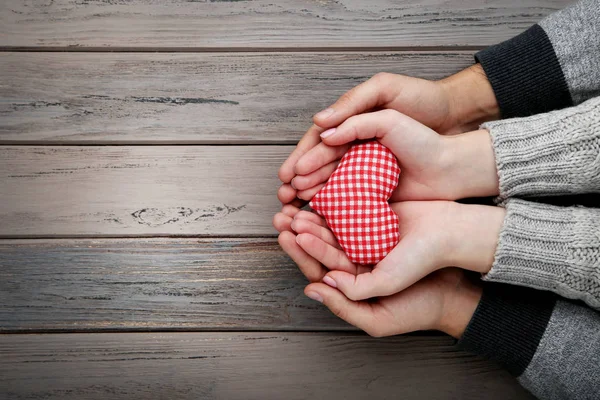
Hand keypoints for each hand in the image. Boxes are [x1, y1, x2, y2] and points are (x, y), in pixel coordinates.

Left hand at [274, 206, 481, 337]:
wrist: (453, 254)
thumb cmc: (420, 296)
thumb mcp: (380, 312)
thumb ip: (348, 301)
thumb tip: (314, 287)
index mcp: (353, 284)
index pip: (319, 269)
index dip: (302, 253)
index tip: (287, 236)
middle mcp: (356, 262)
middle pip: (322, 246)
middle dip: (301, 231)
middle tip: (282, 215)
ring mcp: (366, 240)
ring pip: (333, 227)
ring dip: (314, 216)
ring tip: (295, 202)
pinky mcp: (376, 220)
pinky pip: (351, 211)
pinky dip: (336, 203)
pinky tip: (322, 191)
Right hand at [278, 64, 498, 203]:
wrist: (454, 152)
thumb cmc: (423, 116)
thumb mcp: (386, 98)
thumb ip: (353, 110)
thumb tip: (321, 125)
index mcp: (354, 123)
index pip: (321, 140)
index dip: (303, 157)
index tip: (289, 173)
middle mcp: (355, 148)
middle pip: (320, 163)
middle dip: (300, 179)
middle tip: (284, 194)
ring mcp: (364, 171)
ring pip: (329, 182)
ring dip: (310, 193)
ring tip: (294, 206)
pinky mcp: (375, 191)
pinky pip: (347, 198)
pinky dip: (330, 206)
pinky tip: (316, 214)